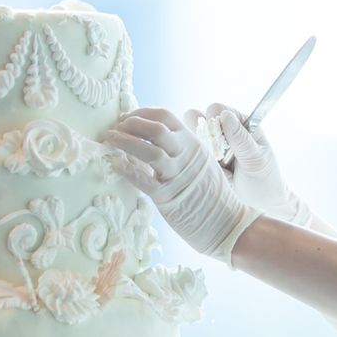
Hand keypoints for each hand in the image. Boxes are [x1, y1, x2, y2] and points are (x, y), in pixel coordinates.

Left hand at [103, 107, 259, 262]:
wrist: (228, 223)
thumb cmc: (213, 195)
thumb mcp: (202, 162)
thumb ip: (182, 150)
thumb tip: (156, 142)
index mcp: (193, 143)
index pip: (165, 116)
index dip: (141, 113)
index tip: (127, 118)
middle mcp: (185, 154)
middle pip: (154, 129)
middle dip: (130, 125)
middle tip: (114, 129)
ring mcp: (177, 175)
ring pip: (148, 150)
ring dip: (124, 143)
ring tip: (109, 141)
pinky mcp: (168, 197)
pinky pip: (144, 180)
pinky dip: (126, 170)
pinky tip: (114, 164)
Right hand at [185, 103, 311, 224]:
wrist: (260, 204)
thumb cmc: (265, 179)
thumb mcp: (256, 160)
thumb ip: (241, 139)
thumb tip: (226, 115)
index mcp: (239, 123)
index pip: (217, 109)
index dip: (215, 121)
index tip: (222, 141)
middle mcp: (221, 131)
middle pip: (195, 117)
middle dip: (200, 133)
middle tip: (214, 154)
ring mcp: (208, 145)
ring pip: (186, 134)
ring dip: (193, 147)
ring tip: (209, 164)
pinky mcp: (199, 160)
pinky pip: (184, 153)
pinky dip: (187, 160)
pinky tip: (201, 172)